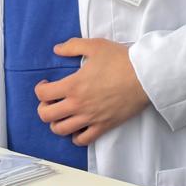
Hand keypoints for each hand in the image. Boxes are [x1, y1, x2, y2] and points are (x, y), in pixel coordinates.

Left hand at [35, 38, 149, 145]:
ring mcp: (90, 117)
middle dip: (43, 108)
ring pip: (61, 129)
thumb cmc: (122, 60)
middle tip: (51, 101)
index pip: (42, 94)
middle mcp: (77, 104)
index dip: (40, 88)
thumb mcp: (96, 46)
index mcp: (73, 85)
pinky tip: (78, 128)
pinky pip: (83, 140)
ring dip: (57, 123)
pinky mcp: (104, 125)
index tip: (46, 84)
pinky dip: (76, 137)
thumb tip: (57, 49)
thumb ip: (73, 46)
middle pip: (46, 115)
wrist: (145, 75)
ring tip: (63, 115)